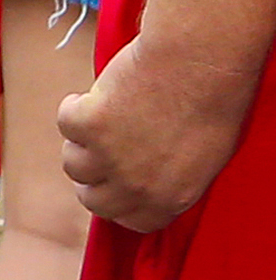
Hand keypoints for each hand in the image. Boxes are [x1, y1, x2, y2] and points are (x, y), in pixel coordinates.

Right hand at [58, 29, 257, 234]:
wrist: (199, 59)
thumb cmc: (212, 99)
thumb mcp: (205, 155)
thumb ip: (171, 177)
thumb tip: (144, 181)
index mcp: (172, 197)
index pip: (133, 221)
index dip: (123, 201)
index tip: (118, 183)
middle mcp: (137, 185)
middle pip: (93, 200)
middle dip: (95, 177)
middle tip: (102, 150)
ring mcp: (109, 157)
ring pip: (73, 163)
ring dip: (84, 141)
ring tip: (107, 114)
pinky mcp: (87, 125)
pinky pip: (66, 122)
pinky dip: (76, 106)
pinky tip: (101, 93)